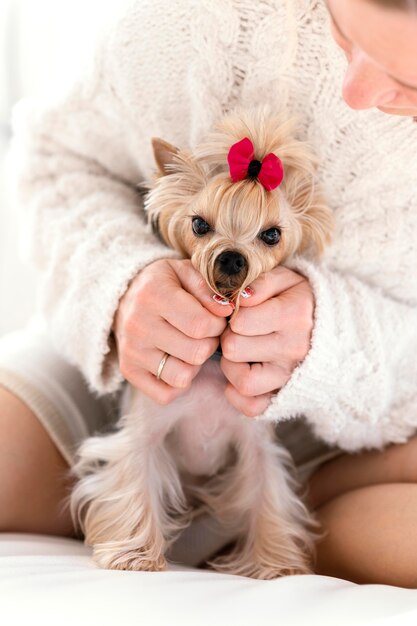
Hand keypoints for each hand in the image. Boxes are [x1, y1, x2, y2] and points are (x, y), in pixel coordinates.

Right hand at [113, 259, 232, 403]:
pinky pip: (165, 394)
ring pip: (183, 377)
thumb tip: (227, 311)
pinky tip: (177, 362)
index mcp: (154, 295)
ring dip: (194, 365)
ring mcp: (132, 351)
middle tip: (204, 334)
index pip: (201, 325)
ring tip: (190, 347)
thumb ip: (208, 289)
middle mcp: (139, 325)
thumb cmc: (162, 284)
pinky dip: (177, 384)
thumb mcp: (184, 272)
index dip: (218, 325)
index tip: (215, 319)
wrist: (121, 295)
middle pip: (196, 353)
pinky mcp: (129, 371)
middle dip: (210, 344)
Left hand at [220, 266, 313, 416]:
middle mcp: (294, 349)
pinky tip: (241, 374)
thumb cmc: (303, 300)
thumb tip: (240, 299)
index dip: (232, 315)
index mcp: (294, 315)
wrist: (340, 328)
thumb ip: (261, 283)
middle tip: (238, 332)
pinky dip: (238, 396)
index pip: (239, 321)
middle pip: (234, 349)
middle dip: (229, 337)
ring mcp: (291, 375)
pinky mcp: (286, 396)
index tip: (241, 312)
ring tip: (240, 352)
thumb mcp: (287, 279)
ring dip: (231, 366)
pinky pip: (253, 407)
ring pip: (242, 381)